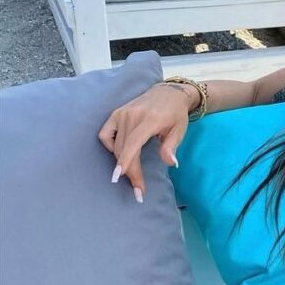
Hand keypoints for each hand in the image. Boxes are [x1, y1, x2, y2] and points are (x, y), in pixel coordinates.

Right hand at [97, 83, 189, 201]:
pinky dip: (109, 146)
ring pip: (116, 146)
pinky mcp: (115, 114)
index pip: (133, 143)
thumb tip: (171, 163)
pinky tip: (120, 153)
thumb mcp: (179, 130)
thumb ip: (172, 146)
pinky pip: (105, 134)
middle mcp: (132, 116)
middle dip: (130, 172)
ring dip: (122, 163)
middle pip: (124, 149)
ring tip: (132, 176)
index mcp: (149, 120)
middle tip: (138, 191)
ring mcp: (121, 114)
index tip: (119, 177)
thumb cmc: (175, 114)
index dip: (126, 161)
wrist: (167, 93)